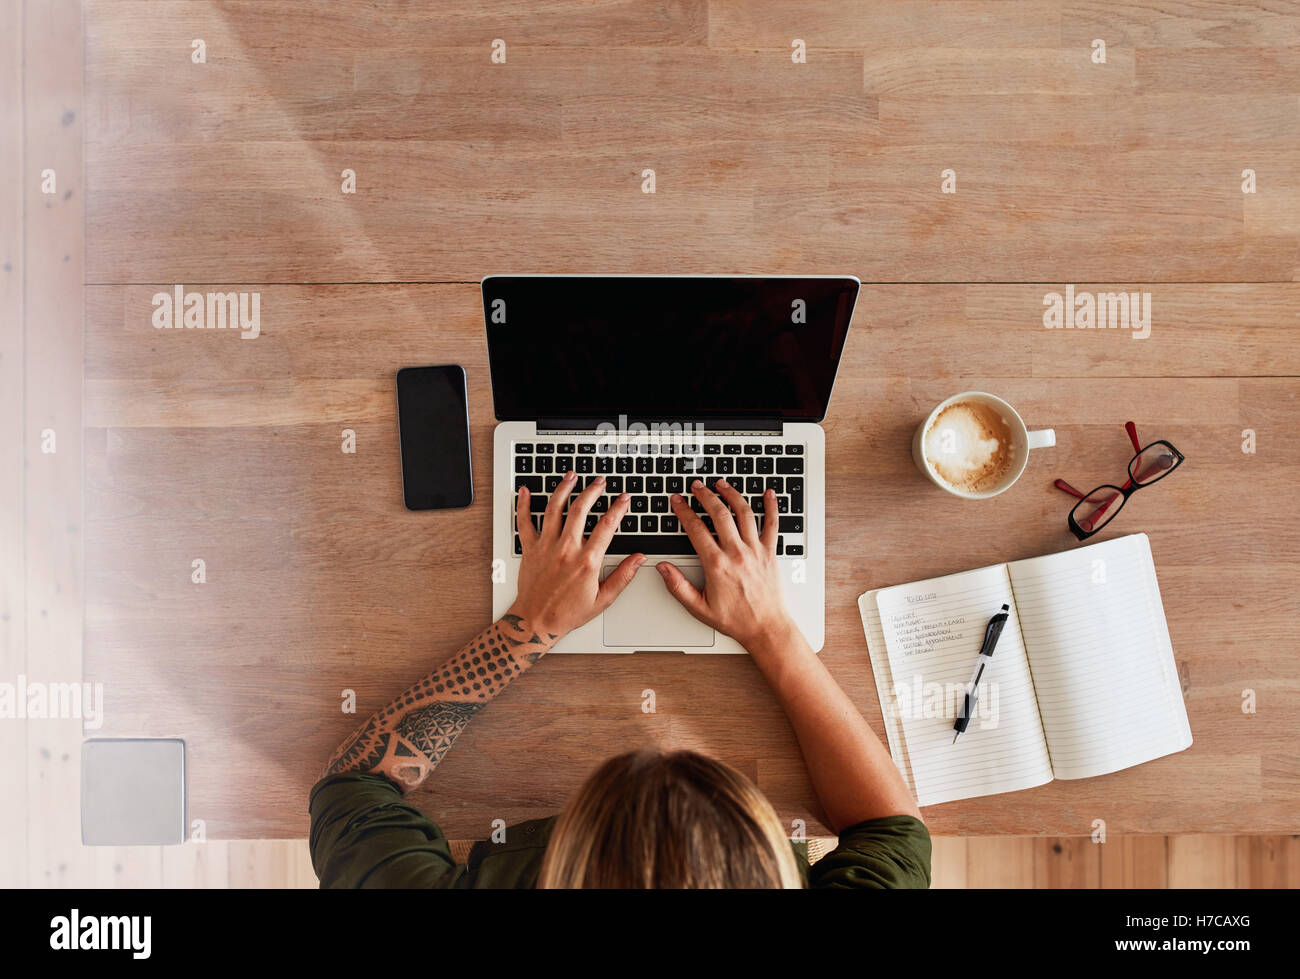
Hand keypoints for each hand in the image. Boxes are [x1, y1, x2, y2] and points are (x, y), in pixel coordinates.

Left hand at [508, 471, 644, 638]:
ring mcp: (546, 546)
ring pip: (553, 509)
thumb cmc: (568, 613)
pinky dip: (523, 505)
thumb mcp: (603, 599)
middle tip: (599, 482)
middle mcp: (566, 549)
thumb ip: (623, 576)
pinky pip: (524, 522)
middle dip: (592, 491)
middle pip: (580, 510)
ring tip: (571, 476)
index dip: (618, 509)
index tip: (624, 499)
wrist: (536, 621)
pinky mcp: (529, 549)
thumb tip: (639, 559)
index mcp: (587, 561)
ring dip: (563, 489)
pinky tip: (525, 491)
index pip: (607, 526)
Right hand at [656, 479, 796, 650]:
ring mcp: (755, 551)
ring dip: (732, 495)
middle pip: (719, 514)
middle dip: (705, 496)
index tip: (677, 501)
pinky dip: (772, 507)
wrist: (765, 627)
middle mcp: (737, 553)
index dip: (684, 511)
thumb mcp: (698, 607)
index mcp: (717, 565)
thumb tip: (663, 568)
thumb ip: (678, 586)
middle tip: (697, 486)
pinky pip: (772, 524)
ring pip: (744, 513)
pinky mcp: (770, 553)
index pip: (696, 529)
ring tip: (721, 484)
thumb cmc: (735, 620)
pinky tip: (769, 494)